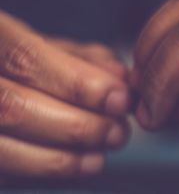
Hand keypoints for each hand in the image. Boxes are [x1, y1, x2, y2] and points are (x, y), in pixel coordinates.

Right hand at [0, 11, 130, 182]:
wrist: (0, 78)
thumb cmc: (25, 60)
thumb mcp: (53, 48)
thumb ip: (88, 61)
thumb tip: (122, 81)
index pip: (27, 59)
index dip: (78, 84)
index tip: (119, 99)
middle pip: (14, 108)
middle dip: (77, 126)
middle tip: (117, 132)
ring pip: (2, 149)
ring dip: (61, 159)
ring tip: (98, 157)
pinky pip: (3, 172)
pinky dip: (42, 174)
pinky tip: (74, 168)